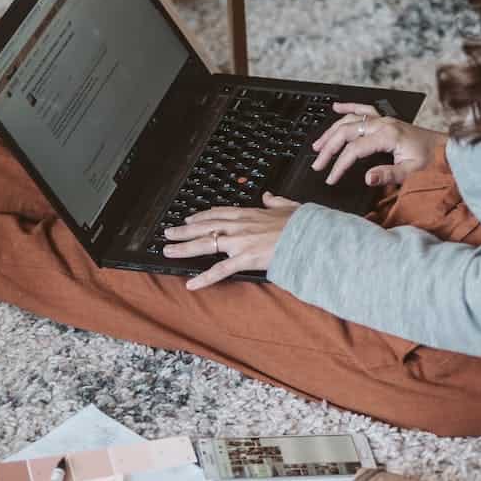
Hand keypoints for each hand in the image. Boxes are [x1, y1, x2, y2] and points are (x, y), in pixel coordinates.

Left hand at [163, 192, 299, 290]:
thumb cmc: (303, 224)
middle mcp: (241, 226)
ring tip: (168, 251)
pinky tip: (191, 284)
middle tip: (168, 233)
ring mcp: (241, 242)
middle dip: (185, 230)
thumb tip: (269, 196)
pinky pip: (221, 270)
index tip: (190, 218)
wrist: (312, 235)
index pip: (220, 214)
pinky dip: (204, 278)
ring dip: (185, 248)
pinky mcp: (246, 258)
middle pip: (206, 227)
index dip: (202, 217)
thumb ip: (276, 202)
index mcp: (250, 214)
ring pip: (206, 244)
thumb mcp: (289, 206)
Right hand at [311, 102, 445, 188]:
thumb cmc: (430, 160)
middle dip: (328, 148)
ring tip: (317, 145)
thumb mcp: (411, 172)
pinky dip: (347, 107)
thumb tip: (367, 178)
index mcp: (387, 135)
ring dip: (331, 132)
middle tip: (317, 164)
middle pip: (345, 132)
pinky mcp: (385, 119)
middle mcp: (382, 124)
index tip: (330, 178)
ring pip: (349, 120)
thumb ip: (388, 175)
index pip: (354, 150)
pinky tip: (336, 107)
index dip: (339, 164)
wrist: (445, 148)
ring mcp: (383, 119)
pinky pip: (362, 109)